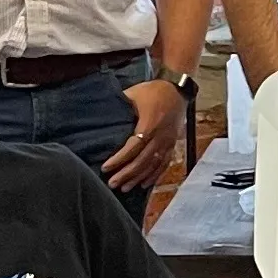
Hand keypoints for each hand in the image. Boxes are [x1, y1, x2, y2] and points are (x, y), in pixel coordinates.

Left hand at [102, 77, 183, 192]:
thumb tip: (100, 115)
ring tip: (125, 188)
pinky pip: (164, 163)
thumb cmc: (153, 90)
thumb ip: (119, 106)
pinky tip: (145, 184)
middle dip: (127, 174)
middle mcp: (161, 136)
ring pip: (153, 165)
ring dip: (139, 178)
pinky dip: (155, 175)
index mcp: (150, 124)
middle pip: (143, 160)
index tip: (106, 168)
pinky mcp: (172, 144)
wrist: (177, 89)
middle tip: (113, 183)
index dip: (119, 159)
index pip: (133, 147)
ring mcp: (168, 142)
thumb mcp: (133, 94)